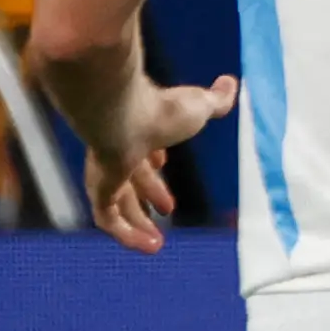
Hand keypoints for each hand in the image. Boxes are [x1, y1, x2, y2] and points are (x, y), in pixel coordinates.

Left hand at [84, 74, 237, 252]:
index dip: (154, 158)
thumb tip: (230, 83)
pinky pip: (108, 219)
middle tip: (165, 209)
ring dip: (138, 223)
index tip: (163, 163)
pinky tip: (148, 247)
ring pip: (118, 203)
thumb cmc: (161, 109)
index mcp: (141, 129)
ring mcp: (105, 171)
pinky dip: (128, 235)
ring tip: (157, 242)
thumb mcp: (199, 107)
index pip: (143, 146)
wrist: (123, 115)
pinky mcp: (99, 191)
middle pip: (131, 177)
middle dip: (149, 194)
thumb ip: (215, 99)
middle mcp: (119, 150)